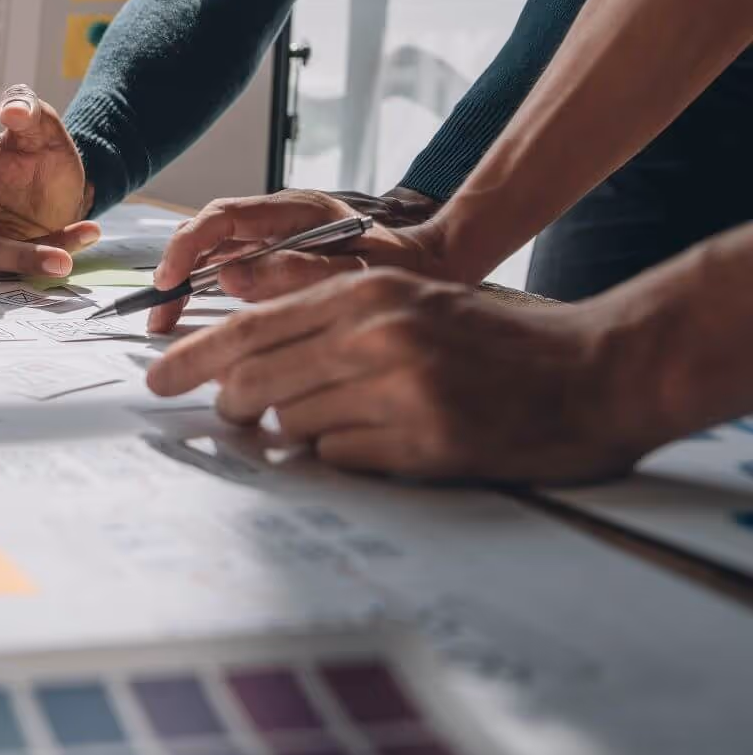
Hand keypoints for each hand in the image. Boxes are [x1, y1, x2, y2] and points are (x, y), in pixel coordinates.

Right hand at [0, 85, 98, 276]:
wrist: (67, 180)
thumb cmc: (40, 151)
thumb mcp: (40, 126)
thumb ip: (26, 107)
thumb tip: (12, 109)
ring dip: (25, 259)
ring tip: (61, 258)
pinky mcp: (10, 257)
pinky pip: (28, 261)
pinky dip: (55, 252)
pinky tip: (86, 234)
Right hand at [145, 186, 450, 332]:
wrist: (436, 264)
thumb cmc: (403, 267)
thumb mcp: (356, 272)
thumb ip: (296, 272)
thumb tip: (230, 277)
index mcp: (296, 210)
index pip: (222, 217)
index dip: (187, 248)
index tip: (169, 282)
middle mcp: (278, 217)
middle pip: (208, 233)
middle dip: (176, 270)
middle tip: (160, 315)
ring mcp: (274, 235)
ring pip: (212, 250)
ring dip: (186, 282)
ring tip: (169, 320)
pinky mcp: (275, 255)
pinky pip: (228, 265)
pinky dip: (205, 288)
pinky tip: (197, 315)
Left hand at [145, 268, 660, 484]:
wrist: (598, 368)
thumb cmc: (500, 338)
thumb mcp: (413, 303)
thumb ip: (335, 323)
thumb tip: (248, 363)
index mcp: (367, 295)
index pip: (251, 328)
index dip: (194, 357)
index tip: (155, 380)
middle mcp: (376, 337)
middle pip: (255, 381)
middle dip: (232, 406)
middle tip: (231, 416)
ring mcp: (399, 391)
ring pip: (293, 425)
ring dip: (295, 433)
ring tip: (335, 422)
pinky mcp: (425, 443)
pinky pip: (342, 459)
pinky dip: (344, 457)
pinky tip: (379, 444)